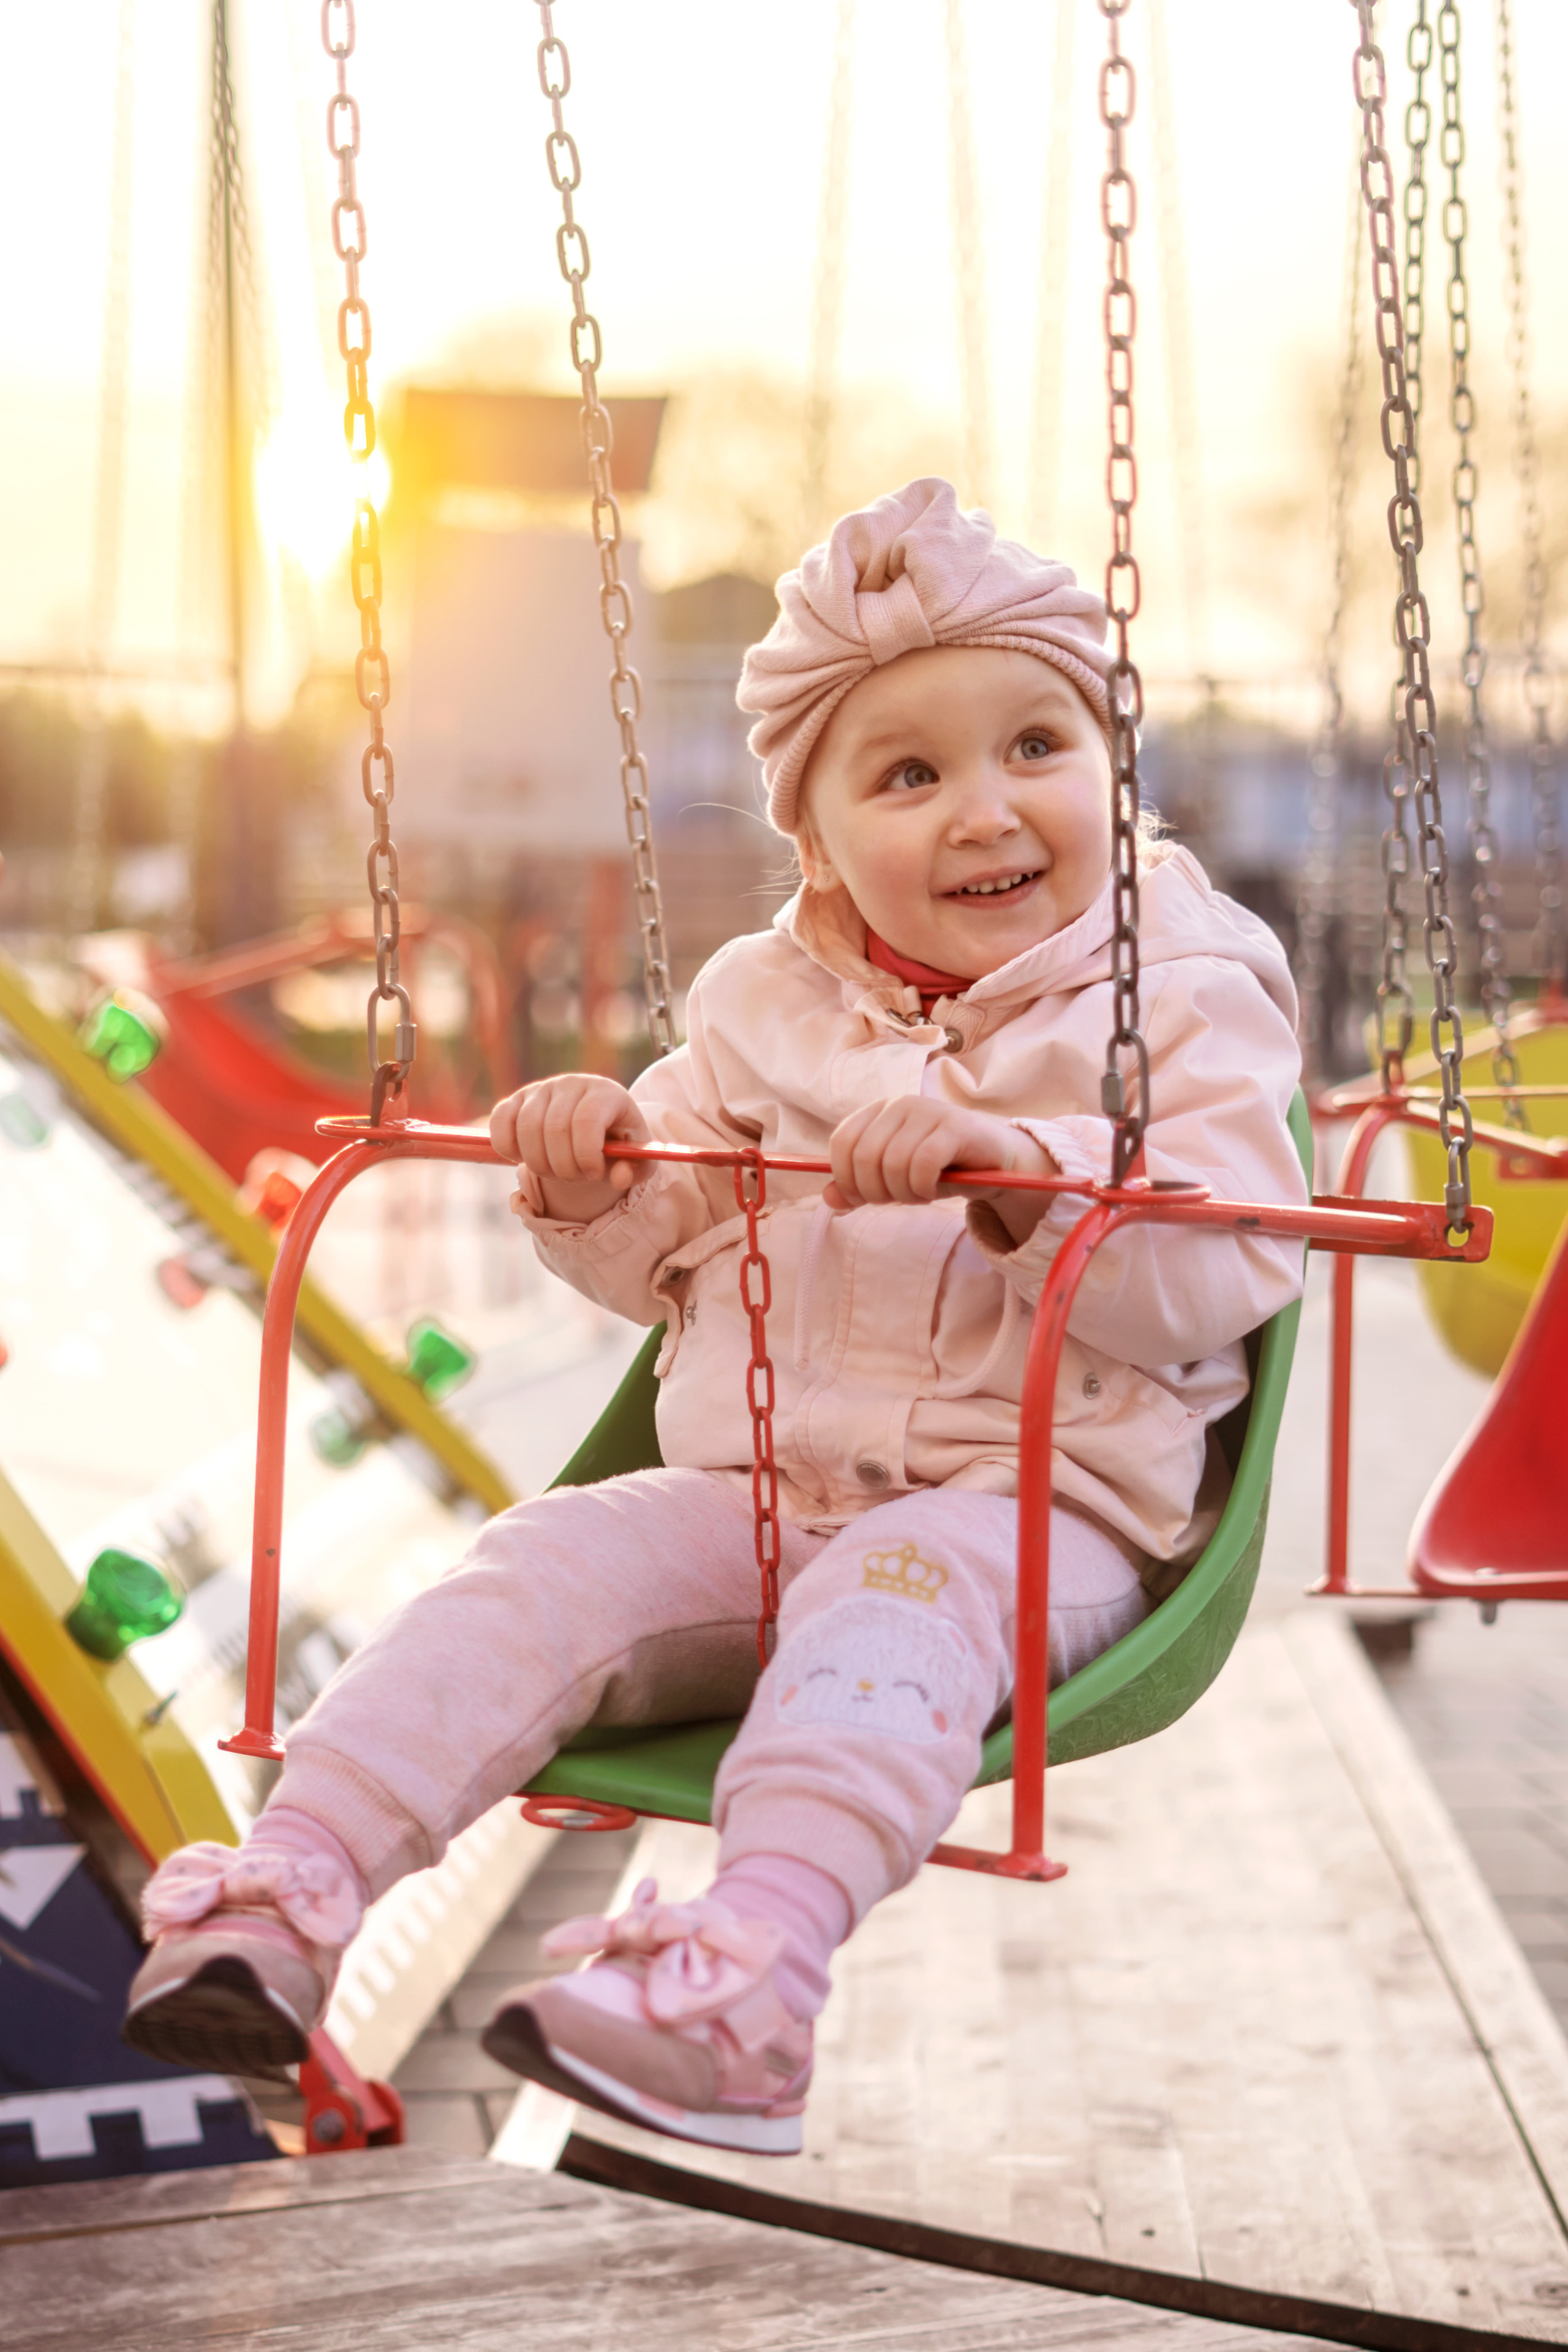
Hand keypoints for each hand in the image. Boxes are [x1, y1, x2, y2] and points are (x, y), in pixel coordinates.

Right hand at [489, 1074, 650, 1221]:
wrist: (594, 1125)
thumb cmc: (617, 1141)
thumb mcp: (637, 1158)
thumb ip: (636, 1170)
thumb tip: (618, 1177)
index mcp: (605, 1093)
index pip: (586, 1121)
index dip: (586, 1156)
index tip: (593, 1173)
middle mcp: (571, 1084)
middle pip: (555, 1130)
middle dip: (564, 1167)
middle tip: (576, 1178)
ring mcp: (541, 1089)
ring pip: (526, 1129)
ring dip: (539, 1164)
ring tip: (557, 1171)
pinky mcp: (516, 1100)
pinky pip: (501, 1123)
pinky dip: (508, 1148)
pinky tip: (526, 1159)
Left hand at [825, 1098, 1053, 1223]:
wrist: (995, 1162)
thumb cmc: (940, 1168)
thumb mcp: (894, 1180)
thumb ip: (860, 1188)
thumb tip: (829, 1199)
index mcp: (878, 1111)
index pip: (842, 1142)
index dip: (845, 1178)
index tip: (862, 1199)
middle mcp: (900, 1104)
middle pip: (864, 1156)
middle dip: (875, 1192)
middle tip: (897, 1200)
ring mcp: (928, 1111)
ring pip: (893, 1163)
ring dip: (903, 1193)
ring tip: (918, 1195)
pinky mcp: (955, 1126)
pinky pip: (923, 1164)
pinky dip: (923, 1187)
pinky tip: (933, 1190)